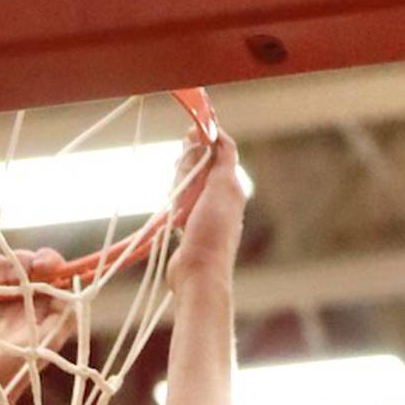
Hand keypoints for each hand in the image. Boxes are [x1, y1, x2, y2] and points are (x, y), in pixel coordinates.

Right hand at [0, 246, 74, 404]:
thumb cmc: (16, 370)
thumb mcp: (48, 343)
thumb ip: (64, 316)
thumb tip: (76, 289)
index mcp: (41, 303)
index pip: (49, 270)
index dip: (47, 260)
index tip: (40, 267)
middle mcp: (20, 297)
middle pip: (23, 261)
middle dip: (19, 261)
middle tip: (11, 277)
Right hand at [168, 127, 245, 294]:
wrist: (198, 273)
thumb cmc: (211, 232)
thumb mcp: (222, 187)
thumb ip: (222, 158)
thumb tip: (219, 133)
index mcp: (232, 186)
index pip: (221, 151)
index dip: (206, 138)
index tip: (190, 131)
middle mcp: (221, 198)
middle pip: (203, 166)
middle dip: (189, 162)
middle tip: (179, 168)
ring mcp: (205, 214)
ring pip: (189, 185)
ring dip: (180, 183)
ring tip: (177, 197)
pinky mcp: (190, 229)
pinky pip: (181, 204)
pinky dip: (175, 201)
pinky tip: (172, 209)